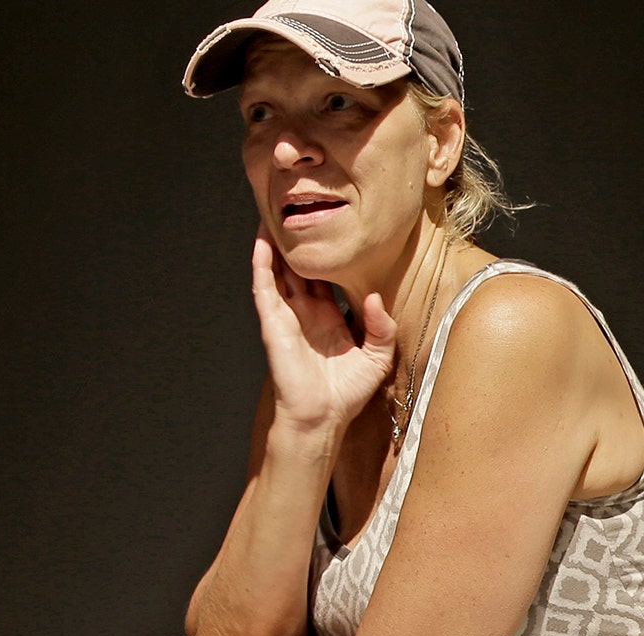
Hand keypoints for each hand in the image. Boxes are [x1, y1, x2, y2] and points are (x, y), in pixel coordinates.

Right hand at [251, 229, 397, 434]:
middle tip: (297, 210)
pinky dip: (261, 265)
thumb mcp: (377, 356)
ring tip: (273, 214)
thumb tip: (373, 297)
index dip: (325, 254)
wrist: (322, 418)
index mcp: (328, 317)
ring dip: (274, 245)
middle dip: (296, 242)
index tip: (331, 228)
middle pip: (298, 268)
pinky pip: (264, 288)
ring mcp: (287, 316)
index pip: (325, 277)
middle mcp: (306, 313)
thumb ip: (381, 326)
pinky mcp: (273, 323)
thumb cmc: (346, 393)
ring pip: (277, 271)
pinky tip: (261, 242)